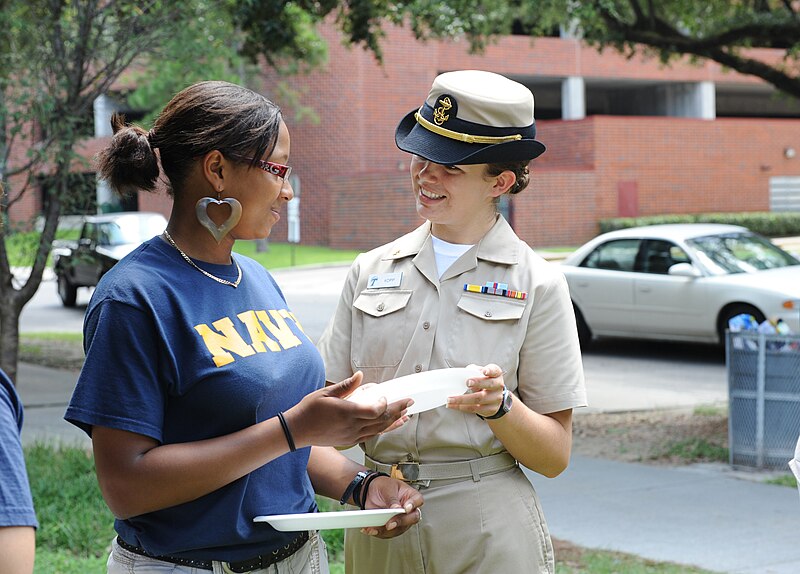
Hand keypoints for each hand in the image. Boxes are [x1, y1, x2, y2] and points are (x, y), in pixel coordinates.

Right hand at [285, 371, 411, 447]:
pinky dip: (384, 430)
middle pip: (381, 420)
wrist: (297, 431)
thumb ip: (346, 385)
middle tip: (409, 402)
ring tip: (407, 415)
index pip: (374, 411)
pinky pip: (372, 435)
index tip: (385, 396)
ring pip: (379, 430)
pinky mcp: (350, 440)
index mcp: (346, 412)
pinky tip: (391, 426)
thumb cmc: (309, 410)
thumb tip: (361, 375)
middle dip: (398, 410)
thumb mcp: (325, 393)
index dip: (385, 405)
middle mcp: (352, 426)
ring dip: (394, 422)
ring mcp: (352, 435)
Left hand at [359, 476, 423, 537]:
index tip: (405, 508)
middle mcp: (409, 510)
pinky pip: (387, 533)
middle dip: (400, 522)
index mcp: (411, 496)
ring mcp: (401, 520)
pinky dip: (378, 532)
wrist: (371, 491)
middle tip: (390, 523)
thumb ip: (392, 498)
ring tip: (374, 527)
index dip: (413, 505)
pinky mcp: (391, 527)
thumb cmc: (383, 486)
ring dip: (386, 531)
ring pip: (399, 529)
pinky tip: (370, 529)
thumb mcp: (387, 487)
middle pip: (412, 519)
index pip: (418, 501)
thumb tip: (396, 508)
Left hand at [446, 363, 505, 418]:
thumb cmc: (484, 382)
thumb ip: (473, 371)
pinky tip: (452, 405)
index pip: (495, 371)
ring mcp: (495, 399)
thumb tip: (463, 372)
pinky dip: (461, 407)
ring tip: (450, 399)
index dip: (490, 371)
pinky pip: (474, 408)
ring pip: (479, 399)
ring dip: (462, 399)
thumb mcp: (481, 374)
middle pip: (490, 384)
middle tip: (467, 383)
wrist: (493, 399)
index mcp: (496, 375)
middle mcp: (498, 386)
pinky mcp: (489, 409)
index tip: (484, 371)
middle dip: (478, 383)